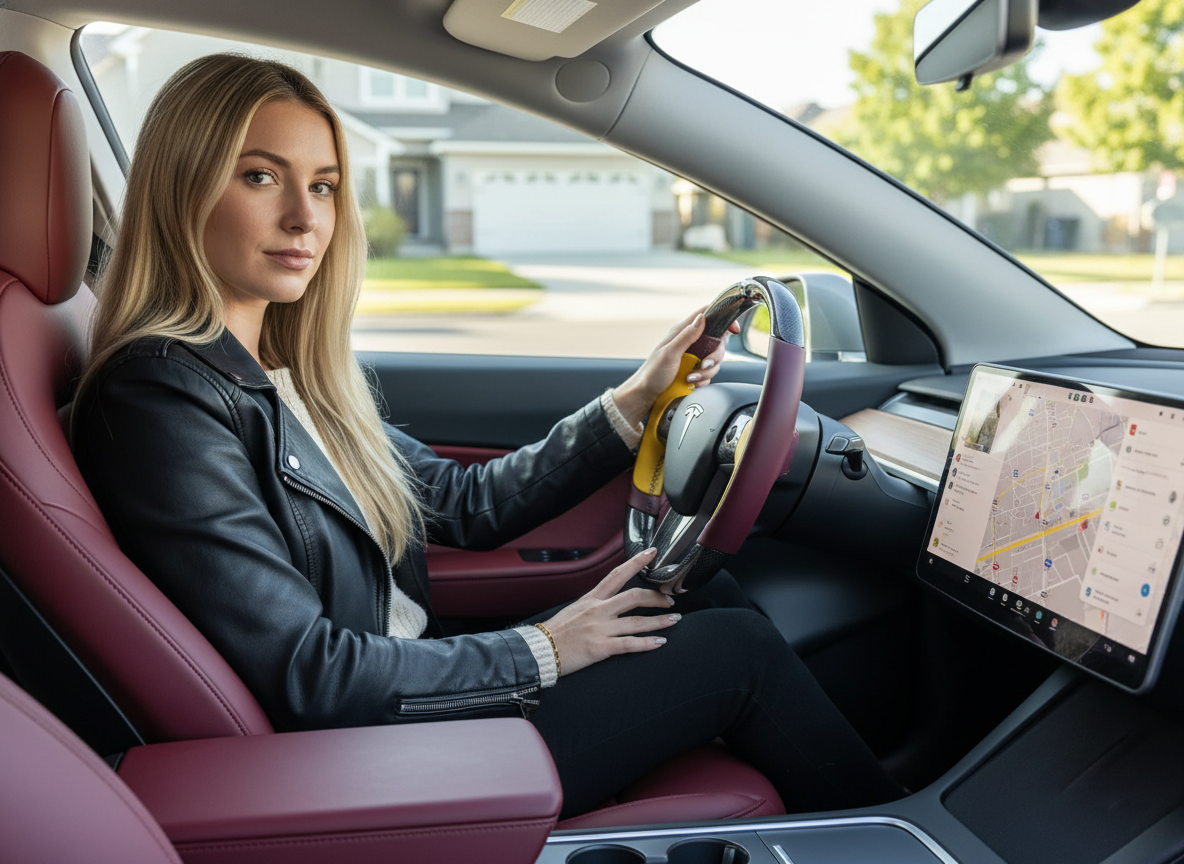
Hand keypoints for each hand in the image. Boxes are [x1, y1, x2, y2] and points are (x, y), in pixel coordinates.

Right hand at [540, 548, 678, 675]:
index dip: (637, 562)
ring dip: (660, 621)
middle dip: (657, 597)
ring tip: (674, 619)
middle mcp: (598, 610)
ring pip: (637, 622)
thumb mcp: (575, 609)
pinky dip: (647, 643)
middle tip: (670, 600)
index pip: (618, 574)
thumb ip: (594, 604)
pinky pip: (629, 644)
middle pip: (635, 597)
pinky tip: (660, 642)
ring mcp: (600, 629)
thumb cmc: (557, 632)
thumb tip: (610, 602)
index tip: (652, 553)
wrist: (540, 651)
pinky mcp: (600, 648)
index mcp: (592, 598)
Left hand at [611, 307, 741, 428]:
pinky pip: (709, 374)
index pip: (707, 316)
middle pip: (718, 342)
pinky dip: (703, 379)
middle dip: (715, 356)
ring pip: (715, 360)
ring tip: (691, 377)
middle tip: (703, 364)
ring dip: (707, 371)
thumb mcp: (669, 353)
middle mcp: (690, 342)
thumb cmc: (652, 373)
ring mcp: (693, 357)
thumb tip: (702, 318)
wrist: (645, 395)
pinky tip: (692, 383)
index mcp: (682, 332)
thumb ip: (686, 336)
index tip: (733, 330)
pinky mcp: (695, 371)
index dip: (723, 319)